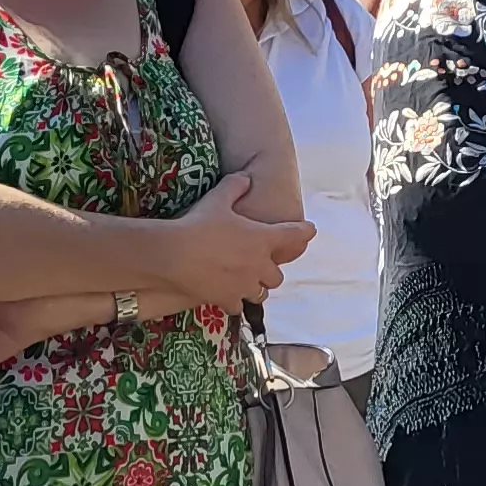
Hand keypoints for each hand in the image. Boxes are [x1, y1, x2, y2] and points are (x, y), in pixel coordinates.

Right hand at [161, 174, 314, 306]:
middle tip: (260, 265)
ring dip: (256, 287)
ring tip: (246, 283)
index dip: (304, 232)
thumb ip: (234, 187)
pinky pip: (238, 307)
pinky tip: (227, 297)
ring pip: (261, 293)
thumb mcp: (217, 198)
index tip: (310, 231)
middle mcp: (260, 265)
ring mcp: (245, 285)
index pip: (293, 235)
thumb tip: (245, 178)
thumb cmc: (199, 224)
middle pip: (277, 276)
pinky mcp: (228, 299)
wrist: (175, 254)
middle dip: (270, 271)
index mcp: (263, 239)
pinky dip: (235, 302)